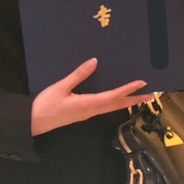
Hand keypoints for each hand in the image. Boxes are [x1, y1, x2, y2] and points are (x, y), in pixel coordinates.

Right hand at [31, 58, 150, 135]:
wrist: (33, 122)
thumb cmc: (45, 105)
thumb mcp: (61, 87)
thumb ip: (78, 75)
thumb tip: (94, 61)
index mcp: (87, 104)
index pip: (113, 96)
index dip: (128, 90)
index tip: (142, 84)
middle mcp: (90, 111)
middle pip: (117, 105)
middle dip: (134, 99)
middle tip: (150, 94)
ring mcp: (87, 114)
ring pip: (111, 107)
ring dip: (125, 101)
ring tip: (137, 96)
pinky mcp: (82, 114)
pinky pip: (103, 107)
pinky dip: (114, 102)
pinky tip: (115, 98)